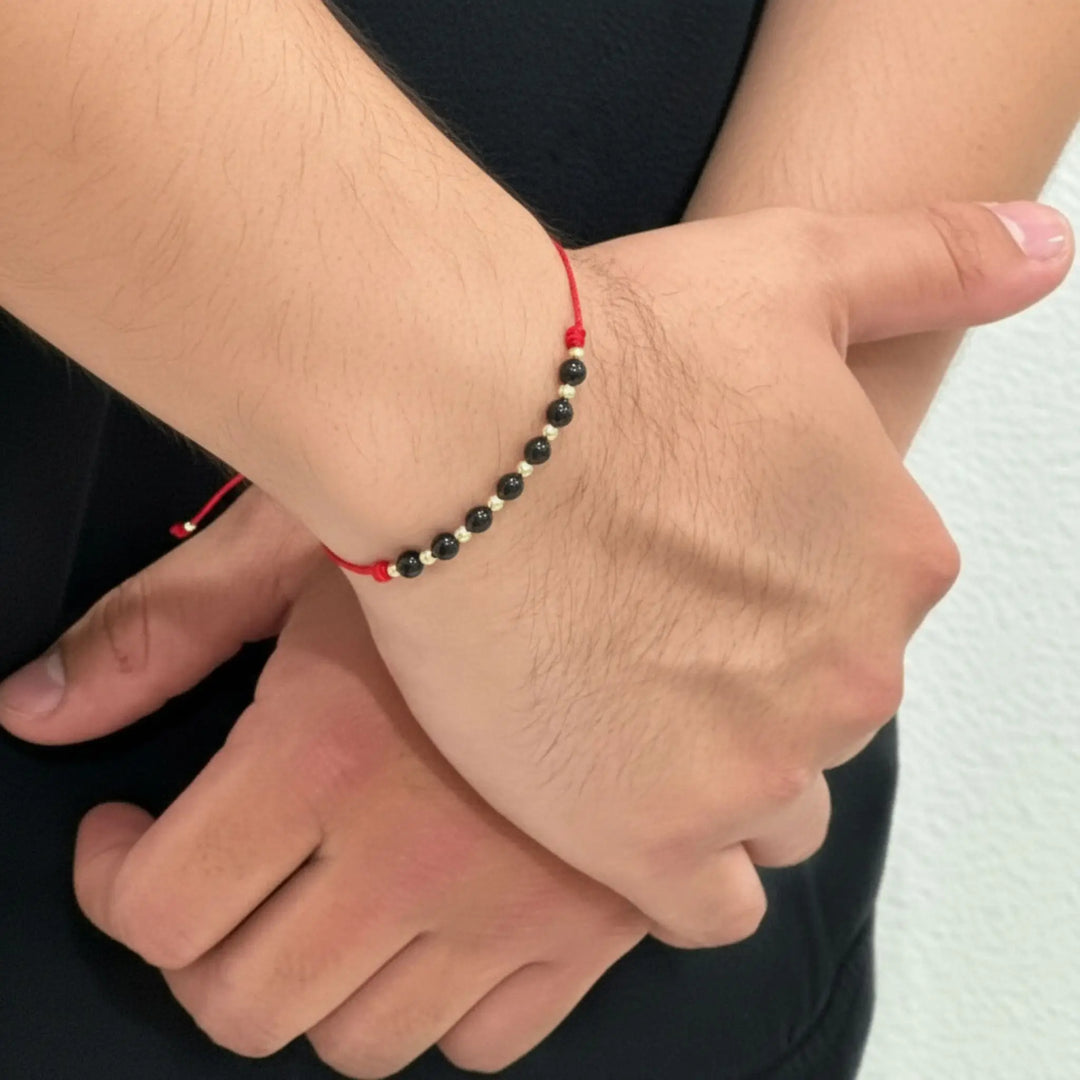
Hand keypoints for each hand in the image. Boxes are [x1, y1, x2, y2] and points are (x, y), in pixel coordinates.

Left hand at [0, 492, 646, 1076]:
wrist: (612, 530)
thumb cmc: (463, 516)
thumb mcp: (296, 544)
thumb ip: (159, 630)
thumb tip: (37, 708)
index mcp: (327, 752)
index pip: (162, 908)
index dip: (113, 882)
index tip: (129, 840)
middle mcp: (418, 852)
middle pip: (244, 1005)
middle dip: (196, 949)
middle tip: (211, 878)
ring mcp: (514, 904)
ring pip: (363, 1043)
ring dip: (313, 988)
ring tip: (320, 901)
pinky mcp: (592, 925)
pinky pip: (487, 1044)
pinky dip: (439, 1010)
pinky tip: (431, 925)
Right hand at [348, 201, 1072, 945]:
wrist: (471, 430)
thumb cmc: (614, 356)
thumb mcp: (792, 269)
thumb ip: (935, 262)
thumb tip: (1051, 248)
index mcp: (892, 560)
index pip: (865, 612)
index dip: (778, 594)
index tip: (700, 570)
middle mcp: (850, 675)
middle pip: (820, 712)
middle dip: (750, 683)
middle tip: (642, 632)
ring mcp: (755, 768)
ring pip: (774, 809)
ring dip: (718, 775)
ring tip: (623, 715)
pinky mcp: (651, 838)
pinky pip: (708, 906)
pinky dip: (677, 869)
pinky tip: (622, 811)